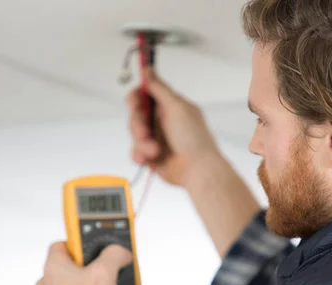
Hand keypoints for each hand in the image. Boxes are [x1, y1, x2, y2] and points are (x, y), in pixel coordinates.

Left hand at [36, 242, 131, 284]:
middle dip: (91, 267)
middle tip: (105, 270)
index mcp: (53, 266)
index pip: (63, 244)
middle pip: (71, 265)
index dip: (79, 243)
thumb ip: (115, 254)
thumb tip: (121, 252)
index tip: (94, 246)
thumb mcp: (106, 271)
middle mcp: (47, 282)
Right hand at [127, 68, 219, 186]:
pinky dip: (139, 154)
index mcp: (170, 106)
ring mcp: (156, 138)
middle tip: (144, 132)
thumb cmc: (192, 138)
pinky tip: (147, 158)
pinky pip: (136, 151)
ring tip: (154, 150)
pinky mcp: (151, 155)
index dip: (136, 97)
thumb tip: (148, 68)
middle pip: (136, 114)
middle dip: (137, 123)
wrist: (197, 169)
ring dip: (141, 142)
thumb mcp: (176, 106)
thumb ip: (159, 88)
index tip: (134, 102)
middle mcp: (162, 121)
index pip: (146, 95)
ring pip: (134, 134)